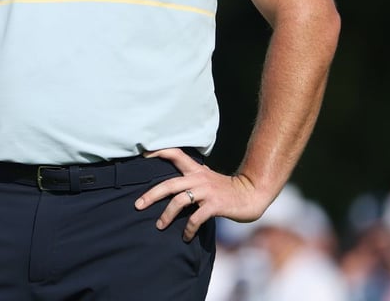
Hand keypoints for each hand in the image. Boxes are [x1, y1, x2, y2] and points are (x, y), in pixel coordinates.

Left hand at [132, 147, 268, 241]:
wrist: (252, 195)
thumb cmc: (227, 189)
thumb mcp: (208, 178)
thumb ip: (192, 178)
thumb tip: (172, 185)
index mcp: (196, 170)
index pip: (175, 154)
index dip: (159, 152)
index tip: (143, 155)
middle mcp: (199, 178)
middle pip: (168, 184)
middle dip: (151, 195)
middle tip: (137, 205)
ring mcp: (207, 192)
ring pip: (178, 201)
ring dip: (166, 215)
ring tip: (159, 226)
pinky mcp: (215, 205)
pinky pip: (195, 218)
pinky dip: (188, 228)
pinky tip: (185, 237)